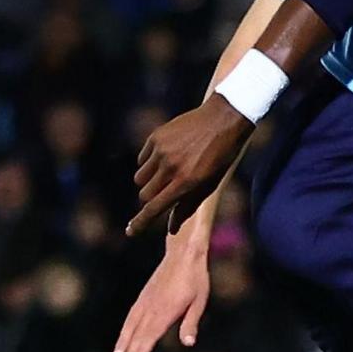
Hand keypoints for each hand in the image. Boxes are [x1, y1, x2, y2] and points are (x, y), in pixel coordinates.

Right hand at [112, 235, 213, 351]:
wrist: (184, 254)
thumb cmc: (196, 279)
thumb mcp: (199, 301)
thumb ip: (191, 322)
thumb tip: (188, 343)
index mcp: (166, 310)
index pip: (151, 335)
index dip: (142, 351)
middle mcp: (153, 307)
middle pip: (139, 334)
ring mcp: (146, 301)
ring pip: (131, 325)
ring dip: (123, 342)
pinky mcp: (144, 296)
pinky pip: (132, 315)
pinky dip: (126, 328)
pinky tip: (123, 337)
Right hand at [129, 99, 254, 237]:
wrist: (222, 119)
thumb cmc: (220, 157)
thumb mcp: (209, 184)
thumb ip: (188, 206)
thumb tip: (170, 229)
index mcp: (186, 182)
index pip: (155, 208)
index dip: (141, 222)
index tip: (130, 232)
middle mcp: (170, 167)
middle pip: (144, 195)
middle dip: (151, 199)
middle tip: (165, 192)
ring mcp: (161, 151)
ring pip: (139, 178)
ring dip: (149, 181)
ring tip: (168, 172)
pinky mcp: (155, 137)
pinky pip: (141, 159)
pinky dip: (149, 163)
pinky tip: (167, 156)